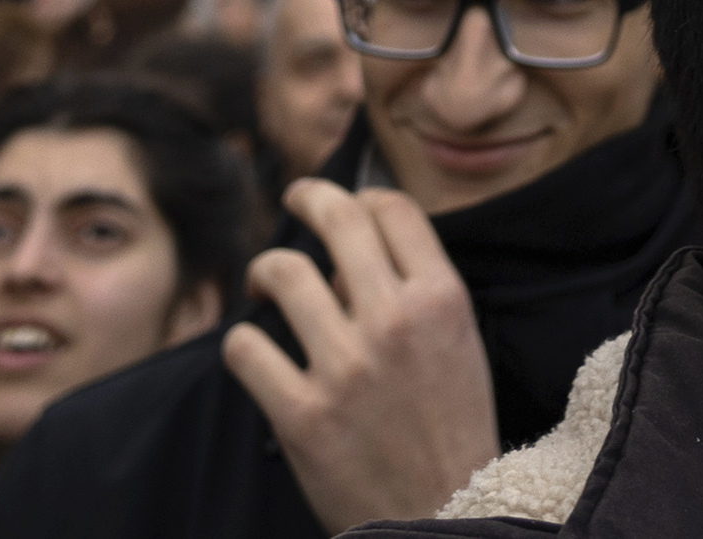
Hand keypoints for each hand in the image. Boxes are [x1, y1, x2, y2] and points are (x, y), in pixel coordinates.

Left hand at [220, 179, 500, 528]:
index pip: (392, 208)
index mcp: (441, 300)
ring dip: (266, 269)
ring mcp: (345, 368)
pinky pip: (247, 348)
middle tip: (294, 199)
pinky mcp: (301, 415)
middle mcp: (394, 322)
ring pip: (282, 274)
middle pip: (336, 219)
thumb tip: (343, 260)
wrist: (446, 516)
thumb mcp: (458, 345)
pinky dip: (244, 343)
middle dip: (307, 197)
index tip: (347, 207)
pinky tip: (255, 350)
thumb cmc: (450, 429)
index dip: (363, 198)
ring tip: (264, 280)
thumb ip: (411, 294)